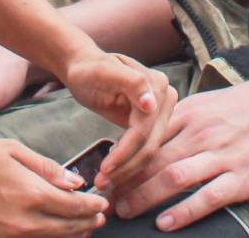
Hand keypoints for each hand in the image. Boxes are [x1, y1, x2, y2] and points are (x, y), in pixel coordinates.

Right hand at [0, 136, 108, 235]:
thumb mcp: (10, 150)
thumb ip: (45, 166)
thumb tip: (73, 181)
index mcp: (32, 194)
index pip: (74, 206)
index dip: (92, 205)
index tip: (102, 203)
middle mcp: (24, 222)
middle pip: (67, 228)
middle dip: (87, 223)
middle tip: (99, 217)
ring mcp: (9, 237)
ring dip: (70, 235)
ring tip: (81, 229)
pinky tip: (50, 235)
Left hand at [58, 50, 175, 191]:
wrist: (83, 67)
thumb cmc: (88, 67)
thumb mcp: (102, 71)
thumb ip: (129, 82)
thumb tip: (151, 104)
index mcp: (156, 84)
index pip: (144, 128)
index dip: (125, 151)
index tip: (105, 168)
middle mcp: (165, 98)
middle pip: (149, 143)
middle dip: (126, 166)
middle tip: (101, 183)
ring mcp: (161, 112)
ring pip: (149, 150)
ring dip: (127, 170)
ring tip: (103, 182)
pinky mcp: (153, 124)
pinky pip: (144, 148)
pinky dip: (128, 163)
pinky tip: (113, 173)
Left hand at [108, 78, 248, 230]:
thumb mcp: (210, 102)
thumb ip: (181, 119)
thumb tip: (149, 136)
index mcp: (191, 113)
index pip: (146, 136)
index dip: (121, 158)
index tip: (104, 174)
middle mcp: (202, 132)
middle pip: (153, 159)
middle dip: (125, 181)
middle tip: (106, 199)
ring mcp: (223, 155)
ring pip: (173, 177)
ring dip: (145, 197)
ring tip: (126, 211)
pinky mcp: (242, 177)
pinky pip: (207, 197)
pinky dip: (184, 212)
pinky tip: (166, 223)